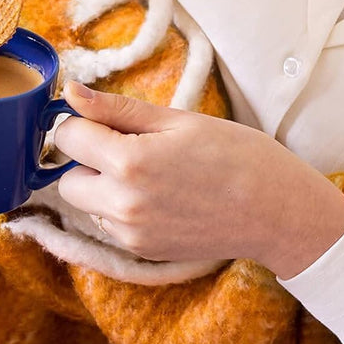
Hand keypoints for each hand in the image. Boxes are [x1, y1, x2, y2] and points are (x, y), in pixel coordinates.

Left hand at [53, 82, 343, 278]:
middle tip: (125, 144)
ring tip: (147, 170)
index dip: (82, 121)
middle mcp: (122, 204)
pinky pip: (107, 223)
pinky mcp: (141, 251)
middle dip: (85, 158)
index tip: (104, 119)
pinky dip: (118, 207)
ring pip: (85, 202)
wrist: (278, 211)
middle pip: (66, 177)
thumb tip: (70, 92)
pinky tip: (156, 194)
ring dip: (100, 184)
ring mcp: (130, 233)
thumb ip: (116, 108)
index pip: (67, 136)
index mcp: (129, 162)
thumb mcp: (176, 119)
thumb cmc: (235, 154)